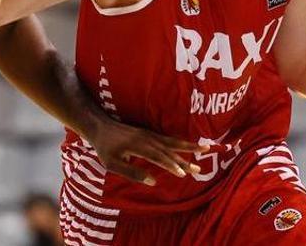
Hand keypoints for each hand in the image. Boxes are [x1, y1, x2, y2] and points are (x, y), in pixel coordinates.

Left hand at [84, 118, 206, 185]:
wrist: (100, 126)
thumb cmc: (104, 148)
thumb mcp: (112, 164)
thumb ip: (132, 173)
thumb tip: (153, 181)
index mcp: (138, 146)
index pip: (158, 157)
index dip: (170, 165)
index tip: (182, 173)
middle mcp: (147, 138)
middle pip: (169, 150)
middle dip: (185, 160)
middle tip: (200, 169)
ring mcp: (149, 134)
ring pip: (172, 142)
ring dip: (188, 147)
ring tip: (205, 149)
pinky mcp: (149, 133)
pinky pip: (168, 139)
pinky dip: (180, 143)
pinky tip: (188, 147)